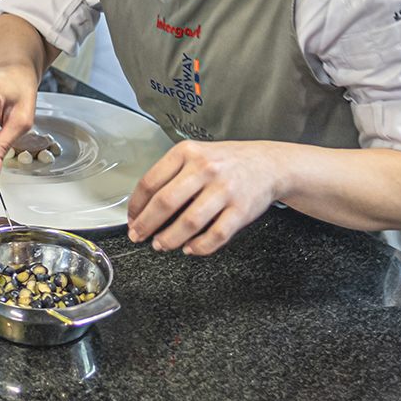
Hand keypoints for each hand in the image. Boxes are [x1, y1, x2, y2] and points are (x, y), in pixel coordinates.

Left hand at [126, 140, 282, 254]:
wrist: (268, 163)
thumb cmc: (226, 161)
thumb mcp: (195, 154)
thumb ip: (171, 174)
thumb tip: (144, 205)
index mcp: (187, 152)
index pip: (150, 182)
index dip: (136, 205)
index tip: (132, 218)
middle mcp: (204, 169)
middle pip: (165, 202)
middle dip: (146, 224)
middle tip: (138, 235)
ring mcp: (224, 190)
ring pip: (189, 222)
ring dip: (169, 238)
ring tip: (160, 244)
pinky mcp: (241, 210)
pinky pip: (216, 235)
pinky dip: (199, 246)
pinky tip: (189, 248)